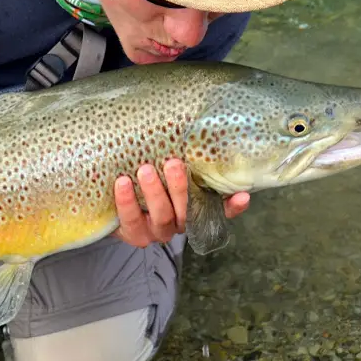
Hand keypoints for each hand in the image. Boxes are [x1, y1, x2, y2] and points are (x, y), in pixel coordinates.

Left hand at [113, 158, 249, 247]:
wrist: (117, 205)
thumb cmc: (149, 180)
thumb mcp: (166, 171)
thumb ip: (181, 159)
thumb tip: (191, 126)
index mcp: (194, 210)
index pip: (220, 211)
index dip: (232, 206)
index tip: (243, 195)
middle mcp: (180, 223)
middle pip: (186, 211)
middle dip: (180, 188)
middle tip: (172, 163)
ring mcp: (158, 231)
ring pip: (161, 216)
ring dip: (154, 192)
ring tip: (144, 169)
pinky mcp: (135, 234)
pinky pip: (131, 220)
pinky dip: (126, 202)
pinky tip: (122, 182)